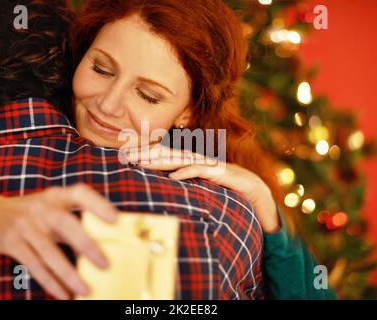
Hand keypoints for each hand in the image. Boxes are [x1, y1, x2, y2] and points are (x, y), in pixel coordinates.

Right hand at [0, 183, 117, 298]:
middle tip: (105, 264)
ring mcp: (25, 227)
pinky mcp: (13, 244)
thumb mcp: (50, 206)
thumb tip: (105, 241)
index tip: (116, 219)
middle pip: (66, 225)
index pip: (80, 194)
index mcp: (55, 196)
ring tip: (86, 290)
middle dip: (87, 245)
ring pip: (49, 253)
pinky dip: (51, 282)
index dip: (98, 204)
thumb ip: (72, 218)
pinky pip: (35, 266)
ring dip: (69, 274)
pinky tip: (64, 294)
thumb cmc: (30, 212)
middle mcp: (41, 209)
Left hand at [125, 144, 280, 232]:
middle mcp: (194, 159)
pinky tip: (173, 177)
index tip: (124, 157)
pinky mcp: (218, 172)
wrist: (252, 188)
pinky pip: (200, 171)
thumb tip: (162, 186)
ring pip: (179, 160)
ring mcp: (206, 164)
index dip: (144, 154)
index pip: (162, 155)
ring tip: (141, 163)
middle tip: (125, 157)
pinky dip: (186, 173)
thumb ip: (181, 184)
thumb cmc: (222, 188)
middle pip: (165, 154)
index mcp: (187, 161)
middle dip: (145, 155)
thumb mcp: (197, 186)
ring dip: (159, 162)